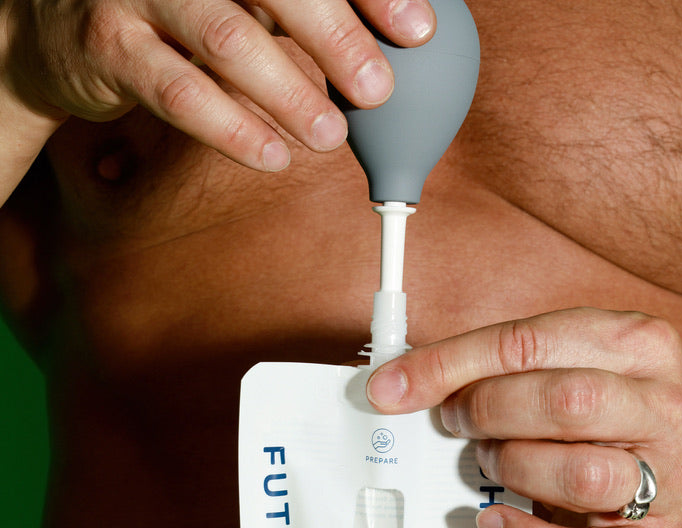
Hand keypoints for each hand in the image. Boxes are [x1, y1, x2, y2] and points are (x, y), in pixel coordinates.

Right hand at [0, 0, 434, 170]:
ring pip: (225, 39)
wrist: (61, 24)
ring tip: (331, 135)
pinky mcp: (111, 46)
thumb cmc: (175, 9)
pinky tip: (272, 156)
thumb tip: (388, 49)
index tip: (418, 27)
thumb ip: (297, 12)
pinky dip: (232, 129)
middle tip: (380, 88)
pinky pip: (179, 93)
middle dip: (336, 36)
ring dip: (287, 93)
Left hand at [366, 308, 681, 527]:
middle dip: (487, 412)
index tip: (394, 388)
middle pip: (562, 399)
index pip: (529, 341)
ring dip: (514, 470)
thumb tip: (410, 379)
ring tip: (491, 470)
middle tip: (454, 426)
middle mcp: (664, 408)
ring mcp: (668, 481)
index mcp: (637, 347)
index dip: (450, 365)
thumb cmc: (612, 438)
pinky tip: (496, 523)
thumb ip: (510, 371)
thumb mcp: (576, 379)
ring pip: (580, 473)